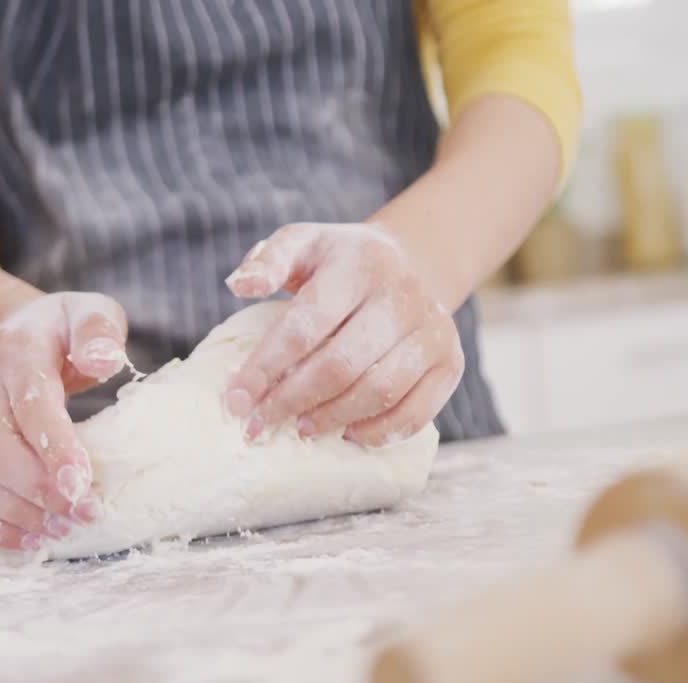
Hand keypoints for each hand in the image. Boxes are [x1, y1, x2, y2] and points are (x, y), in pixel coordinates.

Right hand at [0, 291, 128, 550]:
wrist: (11, 334)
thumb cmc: (63, 330)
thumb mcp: (89, 312)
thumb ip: (100, 329)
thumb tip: (105, 361)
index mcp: (17, 353)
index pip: (29, 404)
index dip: (53, 448)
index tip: (83, 484)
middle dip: (39, 490)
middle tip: (88, 514)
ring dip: (22, 514)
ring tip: (69, 530)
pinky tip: (36, 540)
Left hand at [223, 222, 463, 446]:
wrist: (412, 262)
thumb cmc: (340, 262)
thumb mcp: (303, 243)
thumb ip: (266, 260)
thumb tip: (240, 285)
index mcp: (357, 264)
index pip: (304, 325)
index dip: (266, 368)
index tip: (236, 400)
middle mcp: (401, 295)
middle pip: (340, 365)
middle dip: (292, 401)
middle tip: (260, 424)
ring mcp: (433, 329)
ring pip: (378, 391)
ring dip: (332, 419)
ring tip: (300, 429)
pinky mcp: (451, 361)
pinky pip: (416, 411)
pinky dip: (379, 432)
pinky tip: (348, 434)